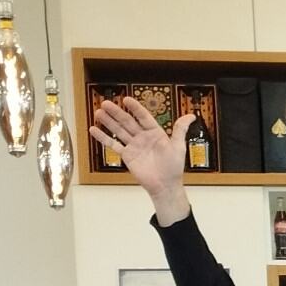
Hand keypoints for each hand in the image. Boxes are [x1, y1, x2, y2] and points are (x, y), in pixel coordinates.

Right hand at [90, 97, 193, 224]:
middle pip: (127, 122)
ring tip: (98, 112)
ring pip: (119, 131)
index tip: (126, 99)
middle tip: (106, 102)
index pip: (143, 117)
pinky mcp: (127, 156)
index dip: (135, 108)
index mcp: (155, 133)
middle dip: (116, 112)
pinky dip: (104, 138)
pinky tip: (94, 130)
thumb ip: (180, 130)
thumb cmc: (173, 168)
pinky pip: (114, 145)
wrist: (165, 186)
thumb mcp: (178, 146)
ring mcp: (134, 146)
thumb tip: (191, 116)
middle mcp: (143, 137)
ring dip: (108, 122)